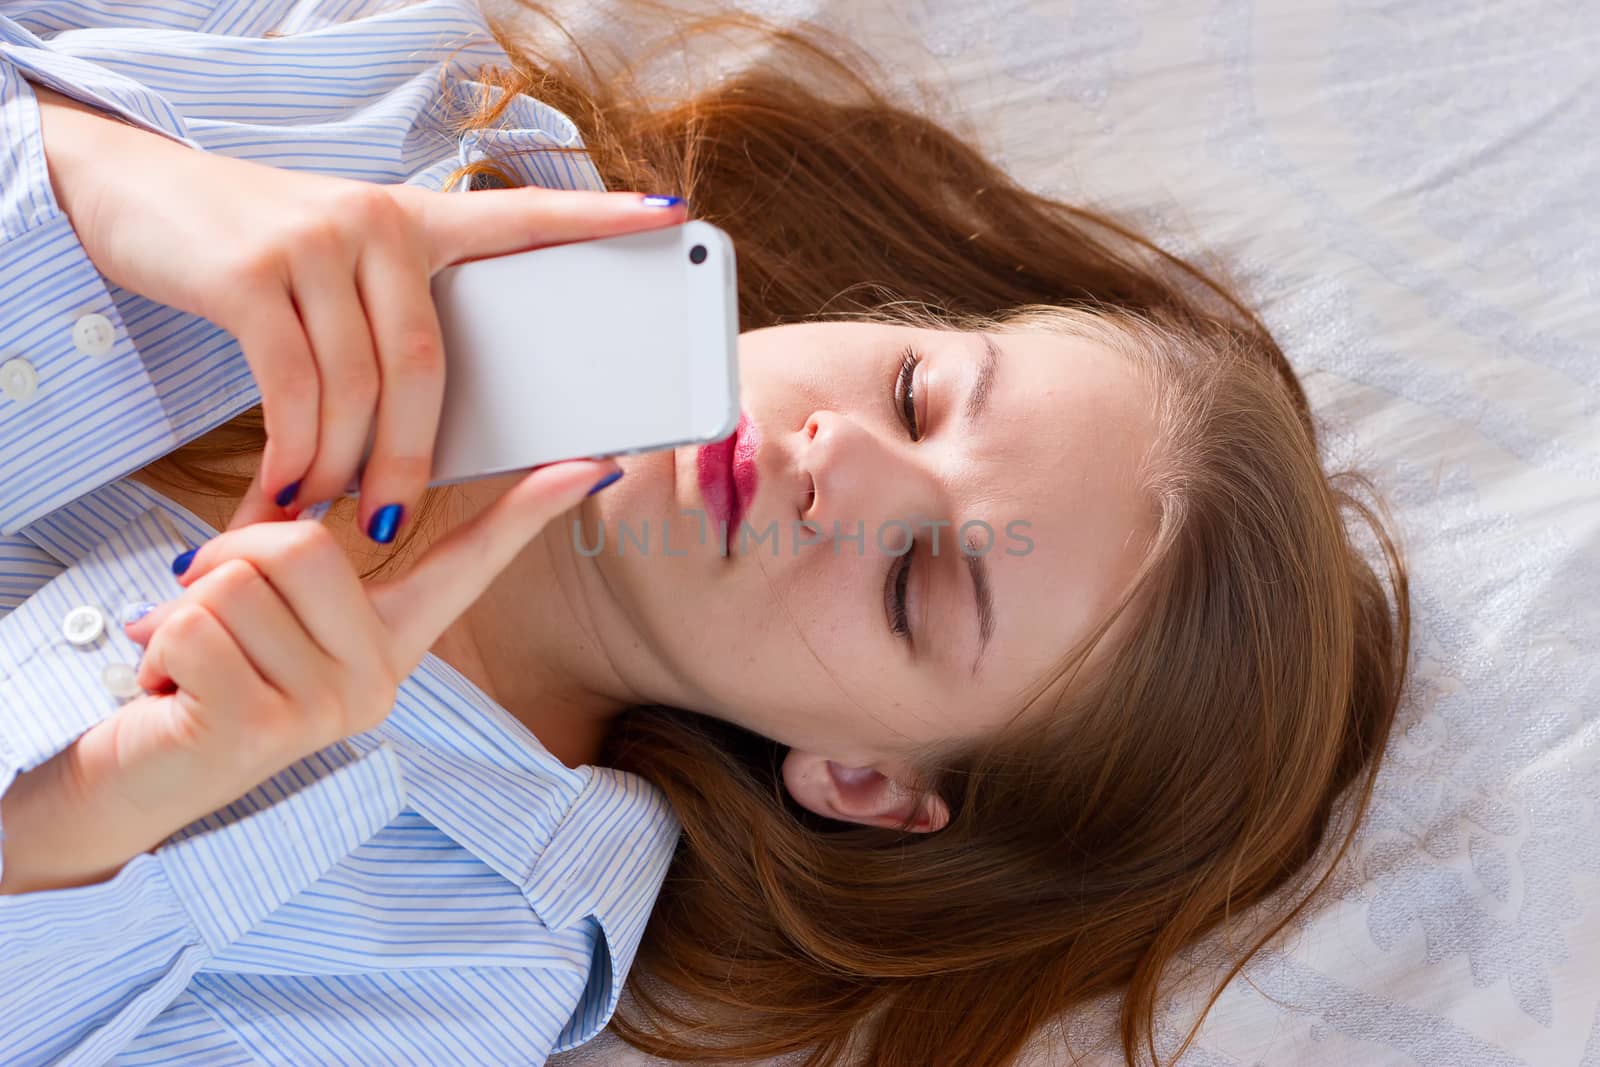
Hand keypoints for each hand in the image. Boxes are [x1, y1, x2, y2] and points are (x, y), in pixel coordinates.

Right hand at [35, 87, 682, 537]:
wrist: (140, 192)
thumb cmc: (261, 251)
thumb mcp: (345, 267)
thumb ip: (402, 319)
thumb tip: (442, 427)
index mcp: (420, 221)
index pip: (522, 216)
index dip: (598, 218)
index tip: (668, 219)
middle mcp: (380, 223)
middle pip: (429, 366)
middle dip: (412, 460)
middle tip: (390, 522)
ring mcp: (318, 243)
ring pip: (361, 389)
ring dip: (343, 469)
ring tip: (321, 513)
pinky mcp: (254, 273)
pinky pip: (294, 390)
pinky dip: (293, 454)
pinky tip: (280, 491)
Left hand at [105, 459, 619, 824]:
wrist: (136, 782)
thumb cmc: (197, 678)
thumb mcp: (258, 608)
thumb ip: (287, 562)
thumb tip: (293, 509)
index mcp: (390, 641)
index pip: (470, 563)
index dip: (530, 509)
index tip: (591, 464)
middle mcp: (379, 681)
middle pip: (306, 548)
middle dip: (228, 558)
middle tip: (202, 606)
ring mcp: (329, 712)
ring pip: (241, 583)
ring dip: (184, 608)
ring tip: (189, 660)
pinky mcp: (264, 730)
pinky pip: (198, 626)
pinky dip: (158, 643)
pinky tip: (170, 692)